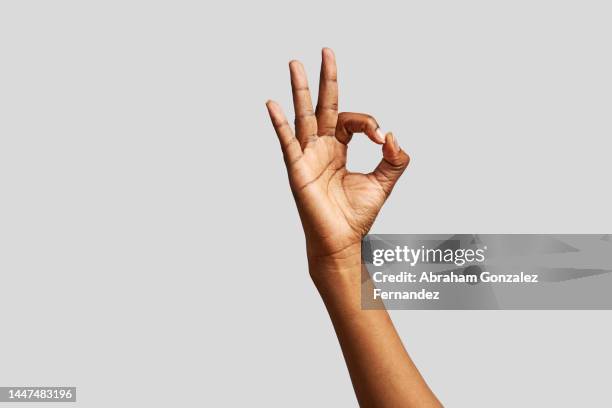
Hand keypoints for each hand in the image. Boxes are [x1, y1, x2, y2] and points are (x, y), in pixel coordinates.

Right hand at [266, 48, 409, 269]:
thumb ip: (395, 160)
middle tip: (326, 52)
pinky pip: (287, 143)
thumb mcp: (384, 182)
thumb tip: (393, 136)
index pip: (351, 121)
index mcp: (338, 149)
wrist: (341, 242)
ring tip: (295, 63)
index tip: (383, 140)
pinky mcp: (298, 170)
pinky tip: (272, 104)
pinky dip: (280, 123)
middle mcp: (321, 149)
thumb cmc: (356, 216)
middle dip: (326, 79)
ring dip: (300, 90)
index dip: (370, 124)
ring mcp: (307, 157)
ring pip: (303, 117)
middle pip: (323, 106)